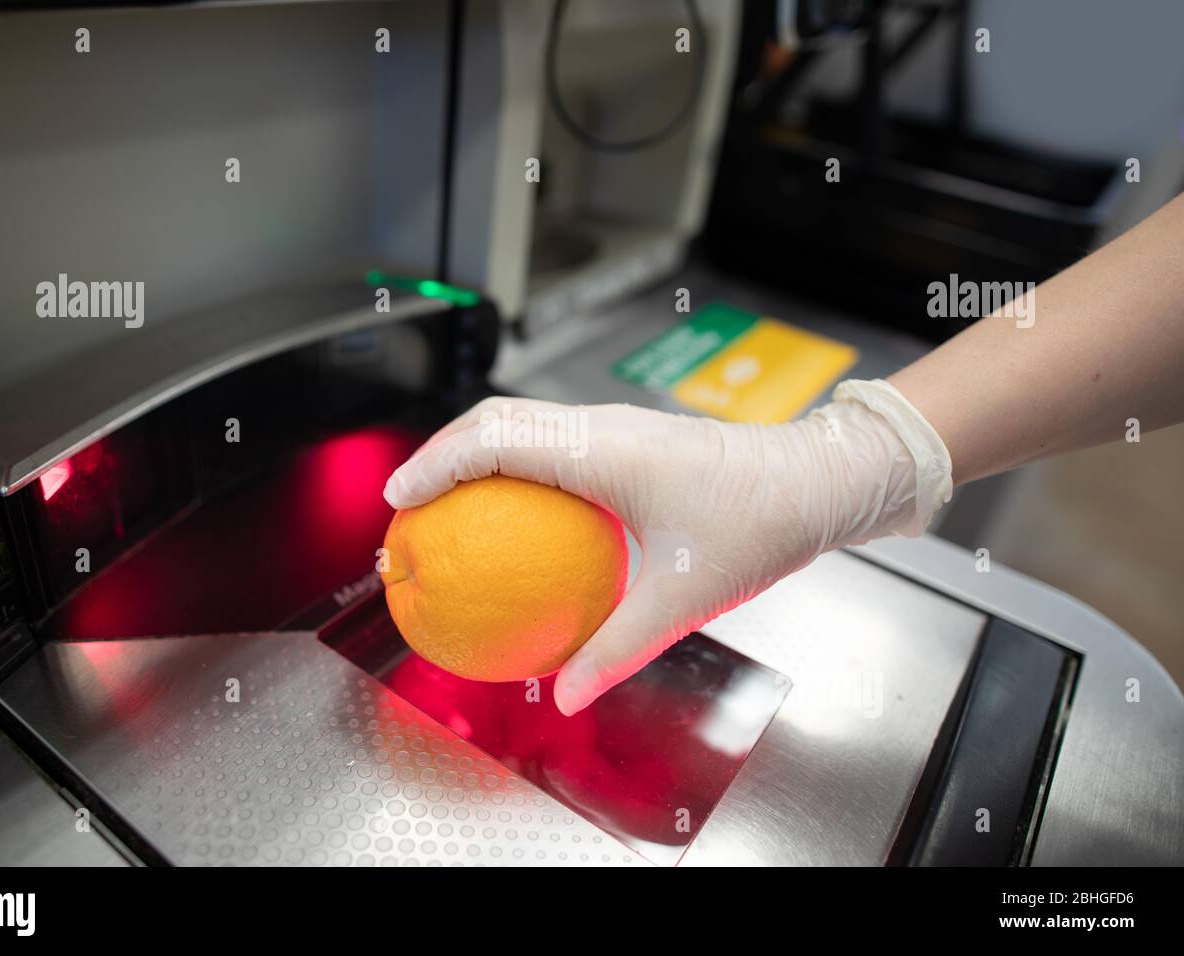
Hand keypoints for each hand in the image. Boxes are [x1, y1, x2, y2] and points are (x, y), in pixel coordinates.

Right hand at [383, 382, 950, 714]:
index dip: (437, 465)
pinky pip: (552, 443)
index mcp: (600, 450)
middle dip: (442, 453)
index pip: (494, 441)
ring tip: (447, 503)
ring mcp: (614, 428)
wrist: (817, 478)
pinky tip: (517, 518)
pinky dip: (515, 466)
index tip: (400, 500)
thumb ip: (617, 647)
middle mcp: (600, 426)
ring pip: (523, 424)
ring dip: (477, 453)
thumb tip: (566, 694)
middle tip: (409, 503)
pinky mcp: (629, 441)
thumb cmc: (760, 521)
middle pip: (496, 419)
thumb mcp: (684, 595)